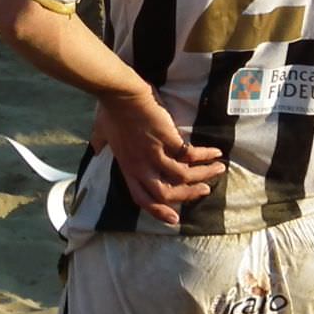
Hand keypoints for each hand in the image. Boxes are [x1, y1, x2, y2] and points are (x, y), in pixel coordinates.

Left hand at [89, 89, 224, 225]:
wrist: (120, 93)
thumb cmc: (110, 110)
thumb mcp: (101, 132)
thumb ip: (101, 143)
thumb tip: (95, 146)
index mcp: (127, 167)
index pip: (142, 199)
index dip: (159, 212)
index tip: (175, 219)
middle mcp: (141, 166)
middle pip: (167, 194)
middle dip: (188, 195)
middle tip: (204, 191)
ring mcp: (154, 154)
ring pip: (183, 176)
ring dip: (203, 175)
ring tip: (218, 169)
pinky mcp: (167, 139)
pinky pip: (190, 155)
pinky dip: (205, 155)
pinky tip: (216, 152)